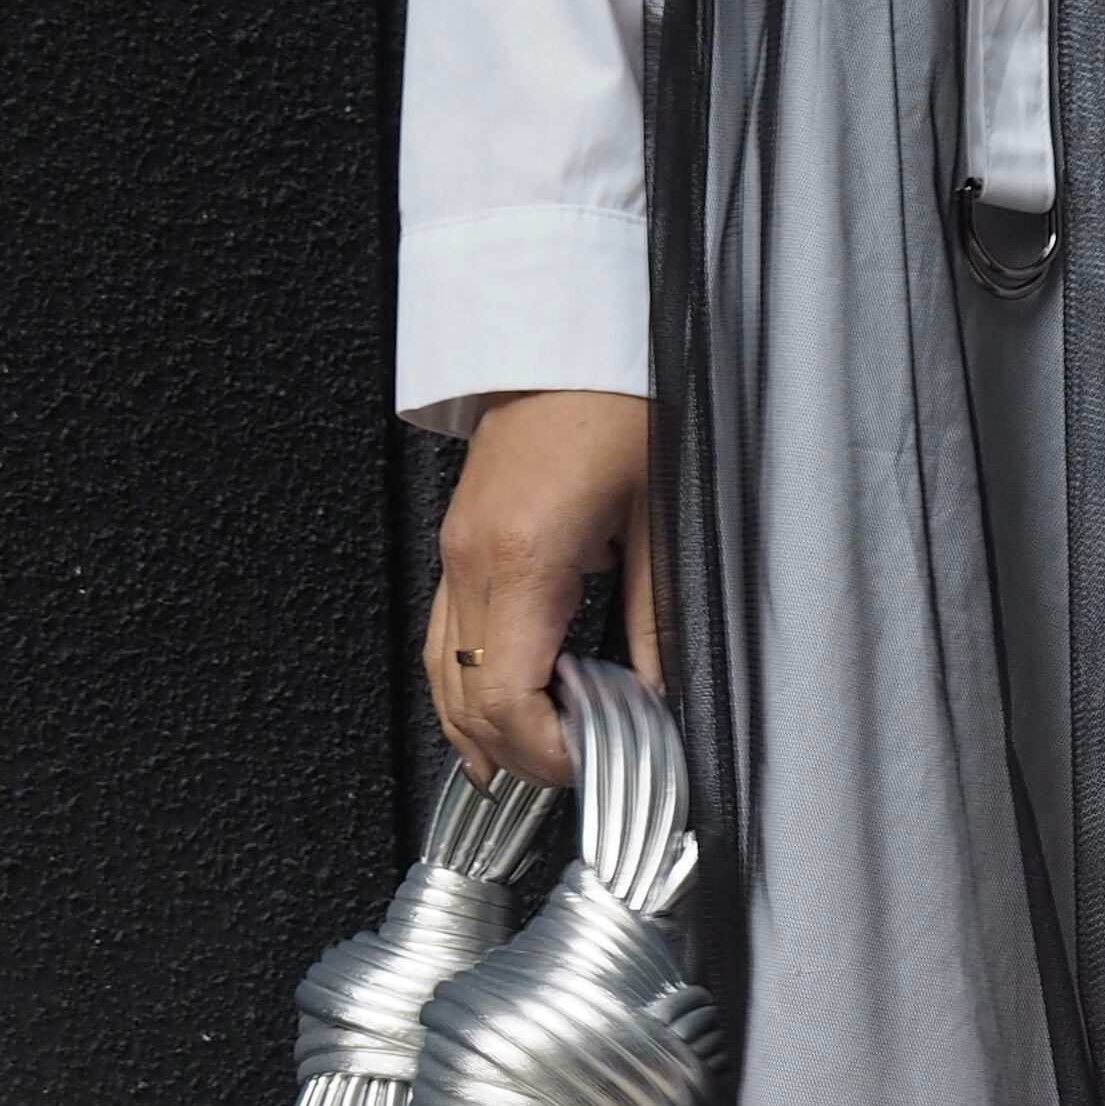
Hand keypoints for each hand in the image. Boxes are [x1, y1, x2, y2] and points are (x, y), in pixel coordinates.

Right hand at [426, 390, 659, 789]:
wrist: (566, 339)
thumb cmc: (615, 403)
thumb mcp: (663, 518)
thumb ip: (657, 620)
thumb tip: (659, 695)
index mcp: (523, 557)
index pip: (507, 700)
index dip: (549, 752)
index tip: (599, 760)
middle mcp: (472, 561)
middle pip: (468, 703)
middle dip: (526, 753)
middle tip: (589, 766)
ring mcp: (454, 554)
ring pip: (442, 680)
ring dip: (489, 732)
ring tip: (546, 762)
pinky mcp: (456, 546)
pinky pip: (442, 642)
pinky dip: (465, 692)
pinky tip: (493, 723)